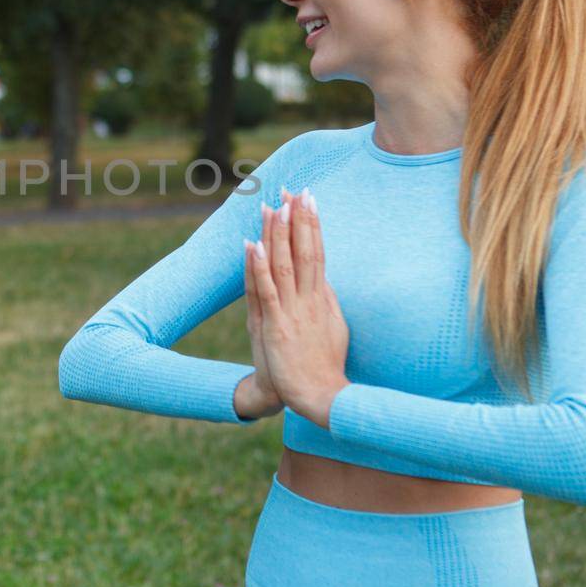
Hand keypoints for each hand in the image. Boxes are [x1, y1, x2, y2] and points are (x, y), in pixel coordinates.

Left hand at [246, 187, 349, 428]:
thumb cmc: (323, 363)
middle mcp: (310, 299)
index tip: (307, 198)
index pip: (317, 251)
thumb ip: (325, 299)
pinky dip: (259, 266)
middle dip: (297, 219)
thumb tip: (324, 277)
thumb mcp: (332, 325)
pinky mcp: (277, 326)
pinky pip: (267, 291)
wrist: (321, 397)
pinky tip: (254, 244)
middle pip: (303, 251)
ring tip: (273, 206)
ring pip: (284, 264)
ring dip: (277, 234)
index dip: (311, 224)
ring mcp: (294, 312)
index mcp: (323, 297)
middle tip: (292, 189)